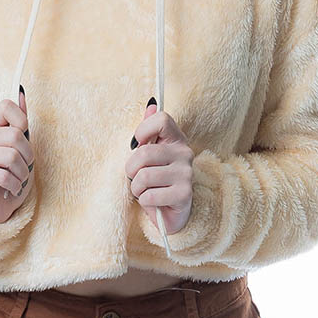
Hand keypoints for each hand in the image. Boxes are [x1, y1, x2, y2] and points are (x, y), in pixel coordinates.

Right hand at [0, 87, 33, 222]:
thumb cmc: (8, 172)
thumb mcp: (18, 146)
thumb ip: (19, 121)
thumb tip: (21, 92)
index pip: (6, 106)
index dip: (21, 120)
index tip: (23, 136)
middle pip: (15, 136)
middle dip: (29, 155)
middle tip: (26, 166)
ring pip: (12, 157)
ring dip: (23, 173)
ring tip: (19, 179)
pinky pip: (4, 176)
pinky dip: (15, 185)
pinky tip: (12, 188)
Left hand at [125, 98, 194, 233]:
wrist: (171, 213)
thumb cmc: (157, 181)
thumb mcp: (151, 155)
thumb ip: (150, 130)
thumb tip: (151, 104)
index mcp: (176, 139)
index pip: (161, 119)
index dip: (143, 130)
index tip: (137, 145)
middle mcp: (184, 153)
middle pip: (144, 152)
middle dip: (131, 169)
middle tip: (135, 177)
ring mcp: (186, 174)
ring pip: (143, 176)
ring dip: (136, 188)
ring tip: (144, 190)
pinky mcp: (184, 194)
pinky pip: (149, 196)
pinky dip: (144, 201)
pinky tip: (153, 202)